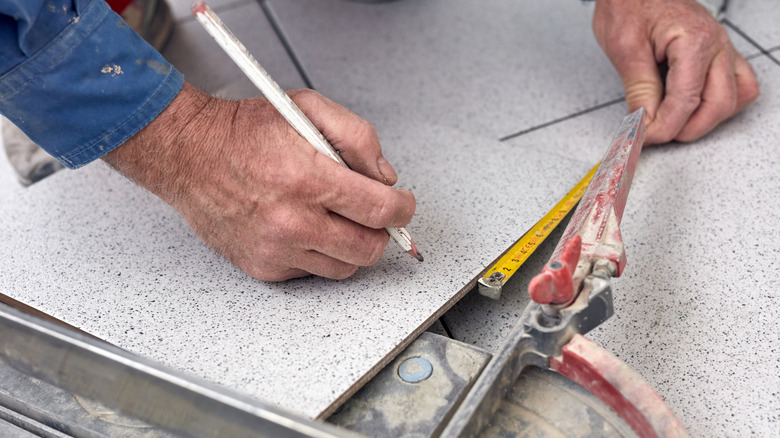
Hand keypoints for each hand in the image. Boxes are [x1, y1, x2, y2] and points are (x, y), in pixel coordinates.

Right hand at [104, 83, 415, 280]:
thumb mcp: (308, 108)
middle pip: (368, 248)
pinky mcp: (262, 266)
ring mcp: (275, 248)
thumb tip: (385, 177)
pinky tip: (306, 228)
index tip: (403, 206)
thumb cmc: (242, 132)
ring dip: (352, 245)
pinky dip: (319, 253)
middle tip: (374, 215)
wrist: (186, 154)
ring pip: (344, 267)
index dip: (402, 209)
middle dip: (381, 231)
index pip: (379, 209)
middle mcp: (291, 219)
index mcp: (306, 177)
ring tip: (339, 220)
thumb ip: (358, 137)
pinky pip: (312, 271)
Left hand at [593, 0, 758, 143]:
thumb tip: (644, 122)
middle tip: (656, 134)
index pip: (686, 100)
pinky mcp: (720, 53)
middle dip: (685, 129)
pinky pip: (737, 85)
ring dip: (706, 120)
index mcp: (694, 40)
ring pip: (734, 99)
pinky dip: (719, 104)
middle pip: (718, 104)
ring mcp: (723, 48)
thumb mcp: (623, 47)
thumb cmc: (630, 4)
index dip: (664, 127)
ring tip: (674, 123)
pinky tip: (694, 107)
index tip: (644, 137)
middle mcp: (717, 44)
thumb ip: (638, 89)